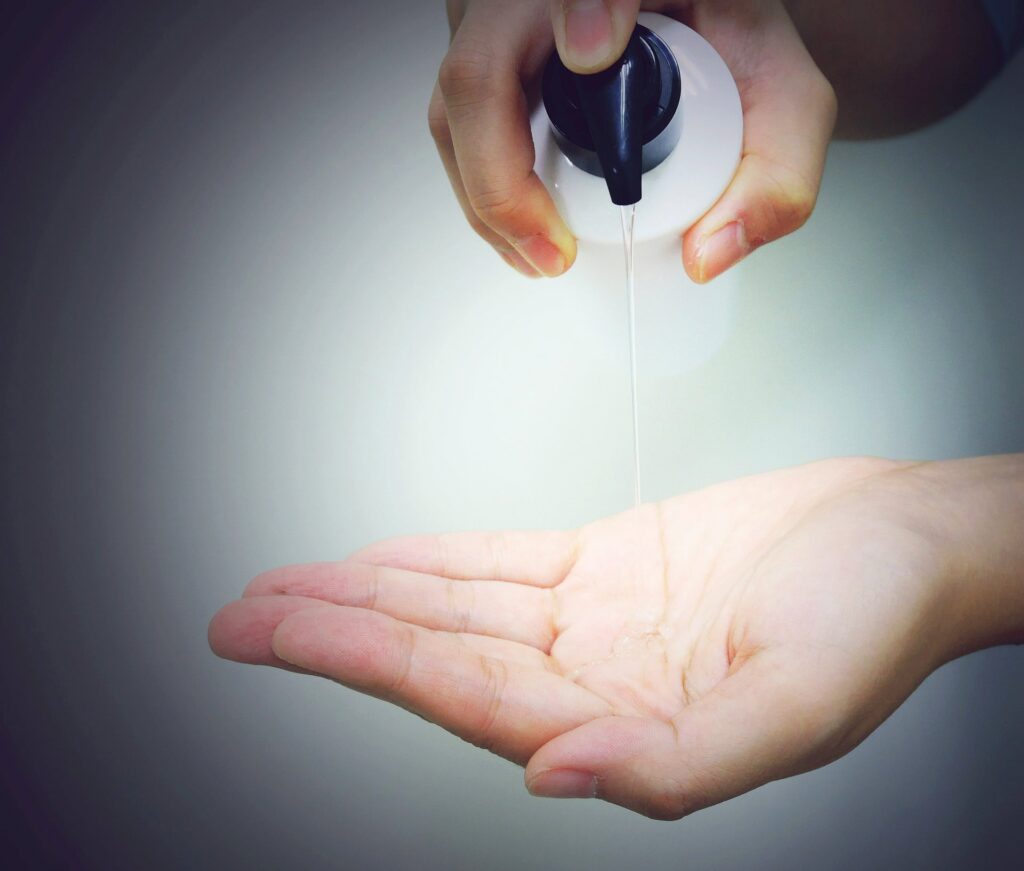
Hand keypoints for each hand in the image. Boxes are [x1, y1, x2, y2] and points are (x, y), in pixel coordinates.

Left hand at [209, 456, 1023, 818]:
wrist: (912, 536)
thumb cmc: (878, 614)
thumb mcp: (801, 702)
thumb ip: (678, 761)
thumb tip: (556, 776)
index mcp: (628, 725)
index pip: (466, 695)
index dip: (367, 662)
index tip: (282, 635)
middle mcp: (597, 679)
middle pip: (439, 653)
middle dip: (336, 632)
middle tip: (245, 614)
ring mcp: (597, 621)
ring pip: (456, 607)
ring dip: (372, 595)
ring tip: (288, 588)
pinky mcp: (611, 565)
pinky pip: (502, 564)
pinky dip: (438, 561)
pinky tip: (388, 562)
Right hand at [428, 0, 835, 281]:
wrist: (704, 26)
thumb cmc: (731, 45)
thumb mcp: (783, 100)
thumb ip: (778, 176)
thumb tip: (706, 255)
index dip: (581, 7)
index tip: (596, 54)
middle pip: (479, 70)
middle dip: (501, 180)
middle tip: (551, 252)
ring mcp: (498, 17)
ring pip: (454, 103)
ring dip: (485, 195)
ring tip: (538, 253)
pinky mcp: (480, 49)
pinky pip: (456, 118)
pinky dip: (482, 182)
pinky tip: (521, 224)